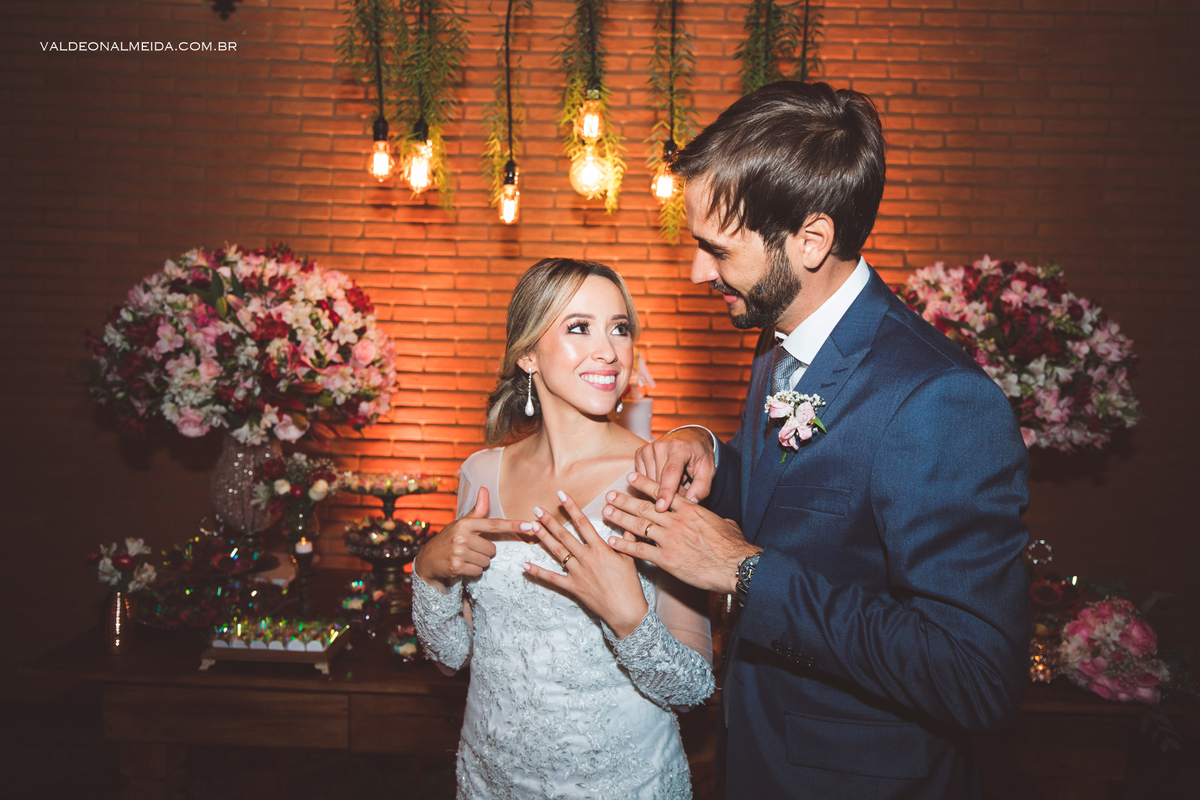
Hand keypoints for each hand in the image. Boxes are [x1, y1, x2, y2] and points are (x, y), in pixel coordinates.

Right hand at [413, 487, 522, 588]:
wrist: (427, 560)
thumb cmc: (449, 539)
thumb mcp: (462, 523)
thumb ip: (477, 510)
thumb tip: (484, 488)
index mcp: (465, 524)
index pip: (494, 524)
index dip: (513, 525)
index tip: (529, 525)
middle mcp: (461, 536)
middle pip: (492, 549)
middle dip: (484, 552)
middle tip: (470, 550)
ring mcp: (458, 552)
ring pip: (486, 561)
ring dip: (479, 562)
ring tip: (465, 558)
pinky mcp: (456, 566)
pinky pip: (478, 571)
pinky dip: (473, 571)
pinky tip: (462, 566)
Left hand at [524, 490, 649, 638]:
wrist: (626, 611)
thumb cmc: (630, 585)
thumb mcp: (629, 558)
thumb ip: (625, 538)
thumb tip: (625, 521)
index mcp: (600, 549)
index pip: (583, 523)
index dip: (572, 508)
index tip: (561, 495)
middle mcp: (586, 558)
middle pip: (565, 536)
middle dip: (550, 521)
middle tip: (537, 509)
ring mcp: (577, 573)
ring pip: (557, 552)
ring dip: (543, 538)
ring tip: (532, 526)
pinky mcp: (572, 587)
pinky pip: (552, 578)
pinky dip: (538, 572)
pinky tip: (525, 565)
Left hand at [603, 472, 758, 593]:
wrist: (734, 566)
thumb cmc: (733, 546)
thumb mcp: (725, 525)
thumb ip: (717, 520)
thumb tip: (722, 521)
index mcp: (689, 510)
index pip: (662, 492)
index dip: (644, 483)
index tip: (631, 477)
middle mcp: (676, 521)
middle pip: (644, 507)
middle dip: (625, 500)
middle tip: (610, 495)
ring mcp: (669, 539)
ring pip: (638, 525)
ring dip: (620, 518)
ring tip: (606, 513)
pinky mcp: (666, 559)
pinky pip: (639, 550)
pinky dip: (624, 545)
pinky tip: (612, 541)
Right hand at [633, 427, 716, 510]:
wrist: (689, 437)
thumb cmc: (699, 455)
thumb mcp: (708, 470)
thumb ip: (702, 487)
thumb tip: (690, 502)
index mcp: (680, 448)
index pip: (670, 472)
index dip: (666, 491)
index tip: (661, 507)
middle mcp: (661, 446)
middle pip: (659, 480)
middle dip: (670, 493)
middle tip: (683, 488)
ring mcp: (648, 449)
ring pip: (648, 481)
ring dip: (660, 488)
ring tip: (675, 481)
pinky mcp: (640, 453)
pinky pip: (642, 478)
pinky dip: (652, 482)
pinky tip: (662, 478)